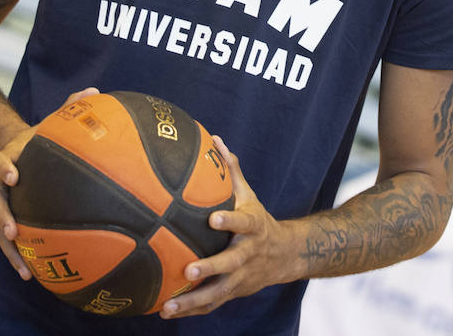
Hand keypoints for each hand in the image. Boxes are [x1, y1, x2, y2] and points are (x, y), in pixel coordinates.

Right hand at [0, 87, 100, 278]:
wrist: (10, 153)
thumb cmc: (36, 139)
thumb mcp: (48, 122)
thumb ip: (69, 106)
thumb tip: (94, 90)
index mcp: (8, 159)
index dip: (4, 168)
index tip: (13, 174)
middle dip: (2, 217)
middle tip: (12, 230)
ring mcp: (1, 206)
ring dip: (9, 250)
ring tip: (23, 270)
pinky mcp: (9, 222)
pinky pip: (12, 244)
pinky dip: (20, 259)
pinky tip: (34, 277)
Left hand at [160, 136, 302, 318]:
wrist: (285, 255)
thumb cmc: (258, 220)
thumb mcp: (249, 196)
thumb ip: (232, 170)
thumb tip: (216, 140)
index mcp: (253, 228)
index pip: (243, 224)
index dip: (230, 222)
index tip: (212, 219)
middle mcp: (248, 255)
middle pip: (230, 264)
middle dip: (210, 268)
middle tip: (188, 270)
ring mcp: (242, 277)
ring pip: (219, 292)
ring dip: (193, 301)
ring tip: (168, 306)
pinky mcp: (234, 292)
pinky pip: (212, 304)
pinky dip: (192, 310)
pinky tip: (166, 313)